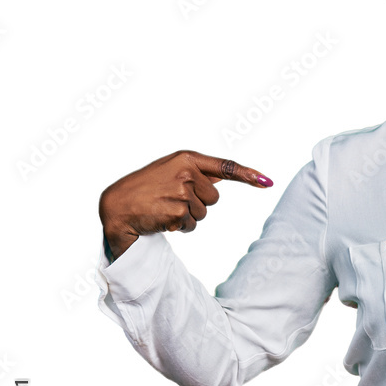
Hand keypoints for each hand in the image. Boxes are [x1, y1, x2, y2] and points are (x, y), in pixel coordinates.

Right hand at [99, 150, 272, 258]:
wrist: (118, 204)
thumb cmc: (147, 186)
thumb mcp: (171, 169)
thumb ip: (198, 172)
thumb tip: (227, 177)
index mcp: (186, 158)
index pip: (225, 167)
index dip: (248, 175)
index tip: (267, 182)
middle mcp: (186, 172)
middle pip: (214, 198)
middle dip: (197, 203)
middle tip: (172, 199)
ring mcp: (181, 192)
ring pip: (203, 213)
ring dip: (187, 216)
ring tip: (165, 207)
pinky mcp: (176, 211)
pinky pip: (192, 225)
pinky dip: (180, 227)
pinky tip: (162, 218)